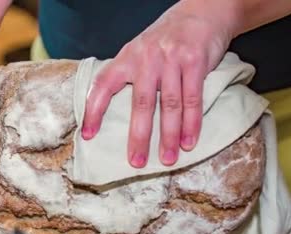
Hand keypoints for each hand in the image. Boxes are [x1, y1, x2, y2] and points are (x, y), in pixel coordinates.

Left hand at [82, 0, 239, 167]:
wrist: (202, 11)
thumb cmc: (167, 38)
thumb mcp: (140, 50)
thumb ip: (129, 75)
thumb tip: (114, 111)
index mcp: (127, 57)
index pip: (102, 86)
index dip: (93, 111)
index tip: (88, 135)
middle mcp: (146, 58)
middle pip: (141, 104)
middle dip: (138, 137)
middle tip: (136, 162)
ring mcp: (171, 60)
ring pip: (169, 105)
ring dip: (168, 136)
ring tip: (168, 159)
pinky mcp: (195, 62)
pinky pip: (193, 99)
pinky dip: (191, 124)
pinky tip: (189, 142)